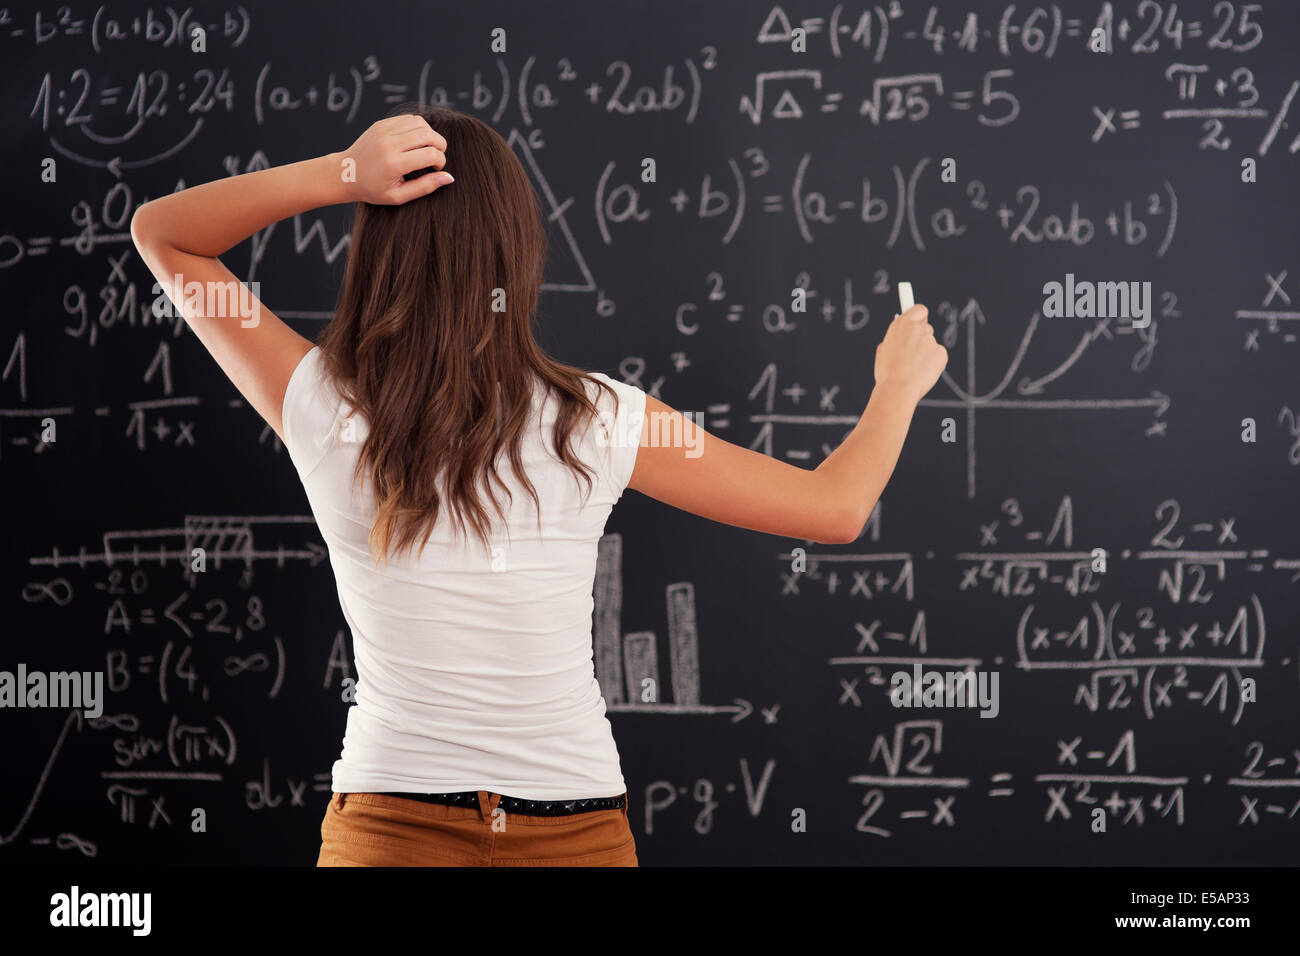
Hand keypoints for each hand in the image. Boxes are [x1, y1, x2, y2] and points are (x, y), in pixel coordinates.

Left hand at [336, 115, 451, 204]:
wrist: (345, 173)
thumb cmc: (373, 189)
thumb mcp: (399, 196)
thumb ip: (425, 187)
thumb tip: (449, 177)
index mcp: (394, 164)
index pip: (431, 154)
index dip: (440, 162)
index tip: (436, 170)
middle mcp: (389, 143)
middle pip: (429, 135)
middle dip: (440, 146)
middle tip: (436, 157)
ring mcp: (384, 130)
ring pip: (421, 123)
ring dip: (430, 135)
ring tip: (426, 148)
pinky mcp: (382, 124)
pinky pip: (409, 119)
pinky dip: (418, 128)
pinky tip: (415, 141)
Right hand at [873, 304, 948, 404]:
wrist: (898, 389)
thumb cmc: (887, 372)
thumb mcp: (885, 348)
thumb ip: (896, 336)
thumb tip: (903, 332)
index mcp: (901, 324)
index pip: (919, 309)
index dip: (919, 316)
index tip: (919, 319)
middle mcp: (917, 329)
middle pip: (926, 327)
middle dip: (921, 337)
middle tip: (913, 353)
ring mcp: (931, 340)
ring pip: (931, 344)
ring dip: (925, 353)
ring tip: (913, 368)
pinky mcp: (941, 353)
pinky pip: (938, 356)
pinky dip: (933, 363)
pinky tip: (922, 372)